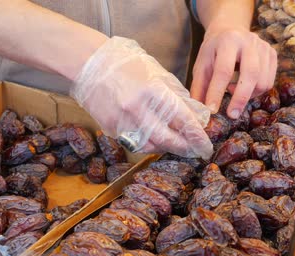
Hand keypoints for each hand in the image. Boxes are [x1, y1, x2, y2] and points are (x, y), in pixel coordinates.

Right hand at [71, 37, 213, 158]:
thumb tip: (194, 114)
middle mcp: (136, 109)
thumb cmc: (126, 63)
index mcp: (151, 90)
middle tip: (196, 151)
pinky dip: (148, 143)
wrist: (89, 63)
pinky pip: (134, 143)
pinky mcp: (110, 129)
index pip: (181, 119)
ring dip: (166, 147)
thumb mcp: (157, 72)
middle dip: (185, 148)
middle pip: (167, 139)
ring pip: (150, 146)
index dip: (196, 135)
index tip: (205, 145)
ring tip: (176, 143)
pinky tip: (155, 139)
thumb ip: (177, 94)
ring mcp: (121, 121)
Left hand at [191, 24, 276, 118]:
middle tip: (232, 114)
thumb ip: (199, 87)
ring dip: (248, 95)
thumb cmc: (213, 52)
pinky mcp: (272, 54)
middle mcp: (249, 41)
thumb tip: (199, 111)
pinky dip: (256, 91)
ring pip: (263, 80)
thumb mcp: (201, 65)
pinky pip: (269, 81)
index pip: (224, 70)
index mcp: (227, 41)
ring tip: (232, 90)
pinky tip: (243, 85)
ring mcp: (263, 47)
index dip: (217, 92)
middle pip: (251, 74)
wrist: (229, 31)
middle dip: (241, 98)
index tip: (211, 109)